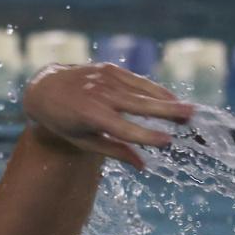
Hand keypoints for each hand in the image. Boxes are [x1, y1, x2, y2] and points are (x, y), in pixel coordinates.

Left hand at [24, 63, 194, 169]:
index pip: (124, 128)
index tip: (168, 142)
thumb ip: (114, 151)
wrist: (44, 88)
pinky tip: (172, 99)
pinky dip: (155, 90)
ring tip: (189, 110)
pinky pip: (137, 80)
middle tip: (190, 117)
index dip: (147, 136)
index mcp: (90, 115)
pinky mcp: (110, 69)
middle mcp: (99, 94)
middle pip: (139, 105)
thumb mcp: (83, 141)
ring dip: (166, 100)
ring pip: (142, 90)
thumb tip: (143, 166)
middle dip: (166, 111)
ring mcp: (105, 78)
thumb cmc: (63, 122)